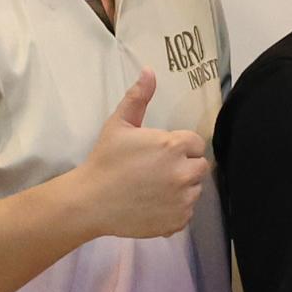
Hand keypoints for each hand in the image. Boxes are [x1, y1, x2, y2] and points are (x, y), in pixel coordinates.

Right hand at [77, 69, 209, 238]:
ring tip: (154, 188)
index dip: (180, 146)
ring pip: (195, 189)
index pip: (196, 143)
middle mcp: (184, 172)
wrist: (90, 201)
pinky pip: (187, 212)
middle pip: (200, 166)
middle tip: (158, 171)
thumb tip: (149, 70)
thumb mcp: (119, 125)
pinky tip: (153, 204)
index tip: (160, 153)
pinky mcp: (178, 220)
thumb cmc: (105, 160)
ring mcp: (183, 199)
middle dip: (184, 166)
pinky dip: (175, 209)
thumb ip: (138, 97)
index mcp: (174, 146)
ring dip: (182, 188)